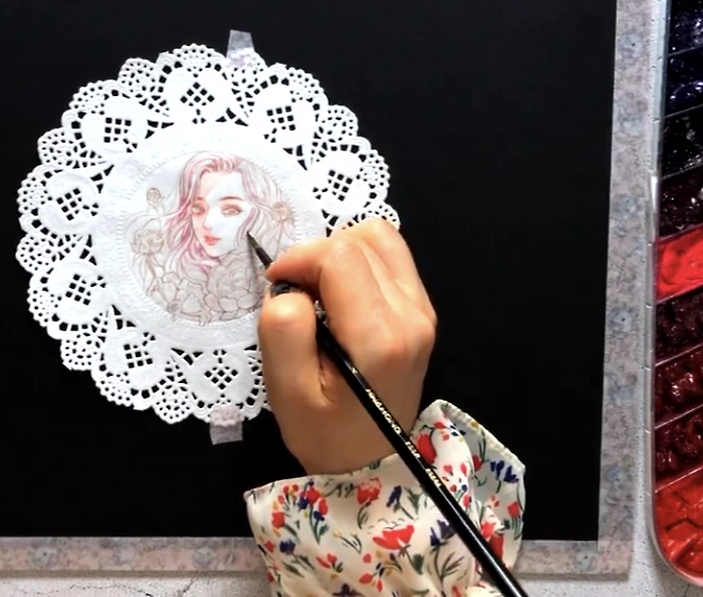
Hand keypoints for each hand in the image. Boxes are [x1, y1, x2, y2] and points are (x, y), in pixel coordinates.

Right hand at [257, 219, 436, 475]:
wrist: (369, 463)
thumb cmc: (323, 433)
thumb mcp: (286, 391)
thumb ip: (284, 329)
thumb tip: (292, 286)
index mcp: (380, 337)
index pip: (339, 256)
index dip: (299, 259)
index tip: (278, 287)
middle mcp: (412, 315)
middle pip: (360, 241)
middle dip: (317, 257)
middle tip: (298, 296)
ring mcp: (423, 311)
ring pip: (380, 240)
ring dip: (341, 254)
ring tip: (321, 293)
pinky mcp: (423, 311)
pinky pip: (391, 257)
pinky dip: (360, 262)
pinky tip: (343, 296)